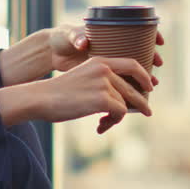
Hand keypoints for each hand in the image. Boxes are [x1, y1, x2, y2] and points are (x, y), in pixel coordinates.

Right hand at [23, 56, 153, 133]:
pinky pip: (119, 113)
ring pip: (125, 104)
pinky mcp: (103, 99)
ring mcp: (104, 83)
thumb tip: (122, 102)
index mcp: (99, 61)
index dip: (144, 76)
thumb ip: (101, 84)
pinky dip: (112, 123)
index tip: (149, 87)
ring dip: (116, 117)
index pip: (132, 64)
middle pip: (132, 88)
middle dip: (141, 102)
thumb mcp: (82, 80)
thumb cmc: (57, 94)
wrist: (40, 98)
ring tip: (103, 124)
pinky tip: (99, 128)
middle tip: (148, 112)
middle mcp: (104, 69)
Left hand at [53, 24, 165, 82]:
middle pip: (139, 52)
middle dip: (151, 59)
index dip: (151, 34)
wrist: (51, 52)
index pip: (137, 31)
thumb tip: (84, 44)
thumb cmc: (61, 38)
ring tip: (152, 85)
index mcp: (110, 34)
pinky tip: (136, 95)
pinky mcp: (103, 74)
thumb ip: (76, 37)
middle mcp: (113, 46)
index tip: (159, 42)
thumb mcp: (69, 35)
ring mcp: (109, 61)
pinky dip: (129, 86)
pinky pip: (121, 80)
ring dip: (143, 77)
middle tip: (158, 66)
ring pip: (132, 69)